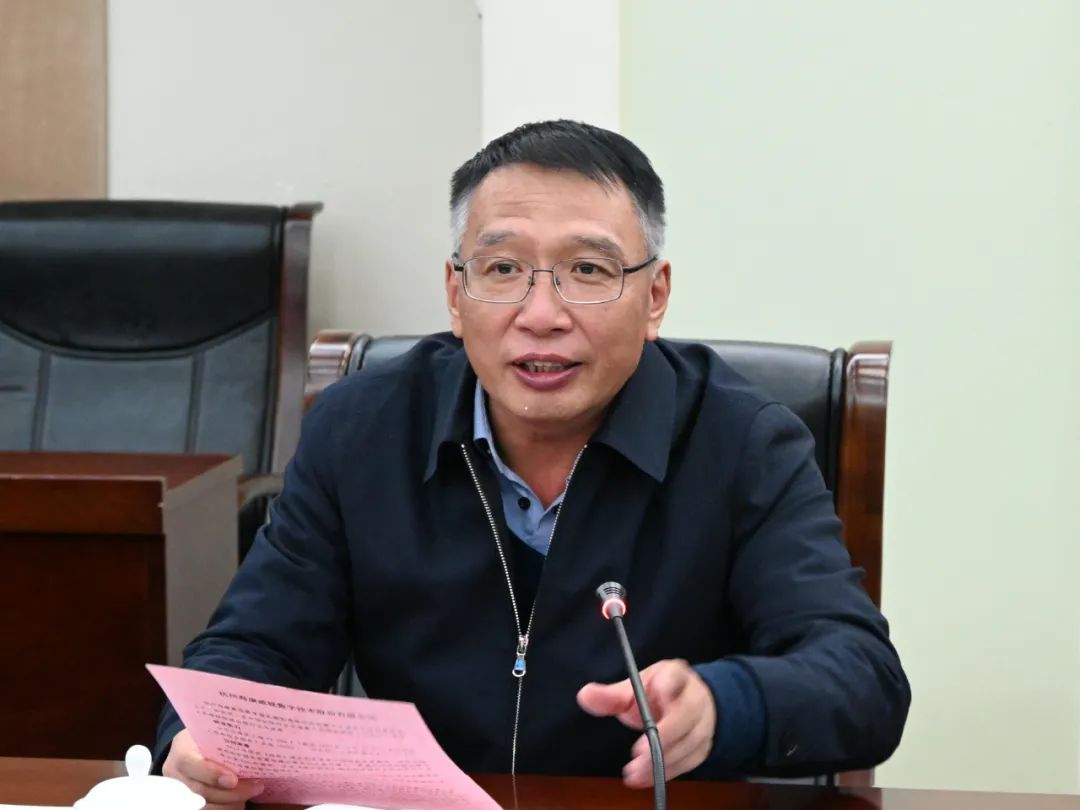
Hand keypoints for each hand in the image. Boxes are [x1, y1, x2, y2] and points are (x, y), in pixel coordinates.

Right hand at [162, 729, 264, 809]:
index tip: (233, 780)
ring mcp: (180, 792)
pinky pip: (206, 809)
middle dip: (231, 793)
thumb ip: (224, 741)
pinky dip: (224, 808)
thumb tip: (254, 745)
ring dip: (230, 804)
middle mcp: (176, 776)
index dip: (212, 774)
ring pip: (204, 805)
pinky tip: (239, 803)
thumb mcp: (210, 733)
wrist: (186, 749)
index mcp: (181, 754)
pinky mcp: (186, 803)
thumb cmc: (204, 738)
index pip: (191, 765)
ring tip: (250, 795)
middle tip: (256, 787)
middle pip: (202, 790)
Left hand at [577, 658, 715, 787]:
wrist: (689, 705)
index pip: (675, 675)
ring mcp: (703, 723)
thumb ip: (611, 696)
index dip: (667, 685)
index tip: (656, 692)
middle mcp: (694, 698)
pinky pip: (687, 761)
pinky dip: (666, 772)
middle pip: (684, 716)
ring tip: (634, 772)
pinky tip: (645, 777)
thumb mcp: (635, 689)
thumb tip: (584, 695)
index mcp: (675, 675)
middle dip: (662, 737)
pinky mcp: (703, 747)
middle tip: (637, 753)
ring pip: (687, 743)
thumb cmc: (658, 695)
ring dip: (661, 760)